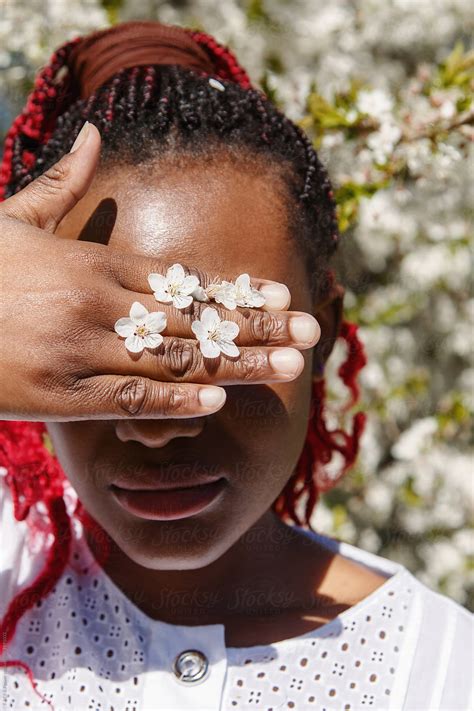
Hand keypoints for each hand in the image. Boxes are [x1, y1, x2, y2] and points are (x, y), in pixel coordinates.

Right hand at [0, 122, 319, 420]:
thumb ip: (61, 182)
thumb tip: (95, 134)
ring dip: (236, 364)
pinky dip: (175, 402)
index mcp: (91, 263)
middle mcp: (96, 305)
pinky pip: (128, 400)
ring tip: (288, 368)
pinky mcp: (59, 396)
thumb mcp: (12, 217)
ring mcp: (80, 351)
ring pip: (172, 360)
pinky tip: (218, 400)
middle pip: (193, 320)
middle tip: (310, 332)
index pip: (182, 280)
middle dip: (257, 327)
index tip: (280, 296)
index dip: (235, 292)